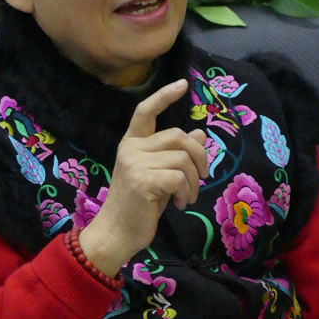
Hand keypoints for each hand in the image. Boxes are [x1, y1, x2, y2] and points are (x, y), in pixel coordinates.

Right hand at [80, 79, 207, 276]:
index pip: (146, 110)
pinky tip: (180, 203)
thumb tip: (200, 134)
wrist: (117, 233)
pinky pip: (179, 177)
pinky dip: (186, 191)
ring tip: (186, 197)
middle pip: (178, 135)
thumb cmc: (140, 204)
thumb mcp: (161, 174)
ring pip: (182, 158)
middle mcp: (131, 147)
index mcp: (132, 142)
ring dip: (193, 181)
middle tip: (201, 176)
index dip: (164, 96)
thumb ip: (176, 154)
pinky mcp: (141, 180)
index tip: (183, 84)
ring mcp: (135, 163)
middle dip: (198, 156)